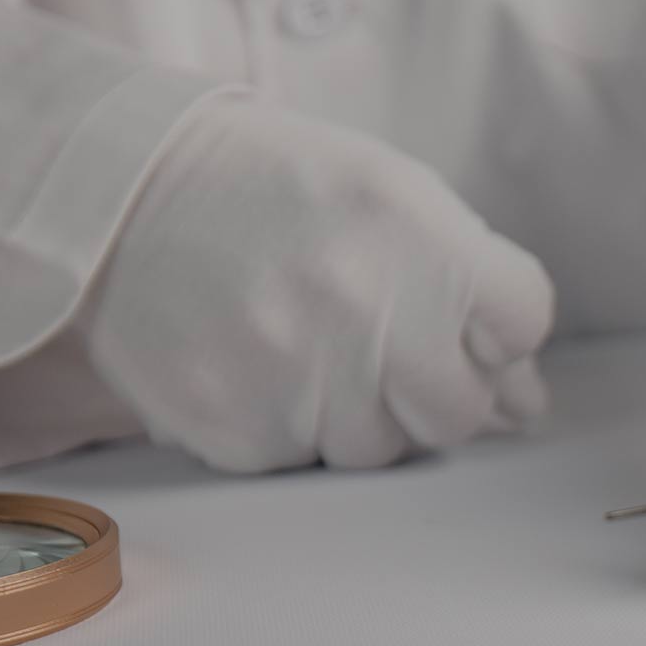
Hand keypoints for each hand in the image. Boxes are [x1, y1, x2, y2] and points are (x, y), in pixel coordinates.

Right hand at [77, 98, 554, 472]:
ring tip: (307, 344)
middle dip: (436, 383)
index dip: (495, 322)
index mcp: (416, 236)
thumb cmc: (268, 187)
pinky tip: (256, 362)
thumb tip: (526, 397)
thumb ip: (467, 282)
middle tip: (382, 344)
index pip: (523, 320)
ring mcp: (301, 383)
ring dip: (361, 409)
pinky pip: (303, 459)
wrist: (119, 195)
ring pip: (381, 446)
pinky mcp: (243, 434)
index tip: (458, 312)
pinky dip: (291, 421)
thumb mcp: (385, 191)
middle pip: (461, 407)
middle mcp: (365, 313)